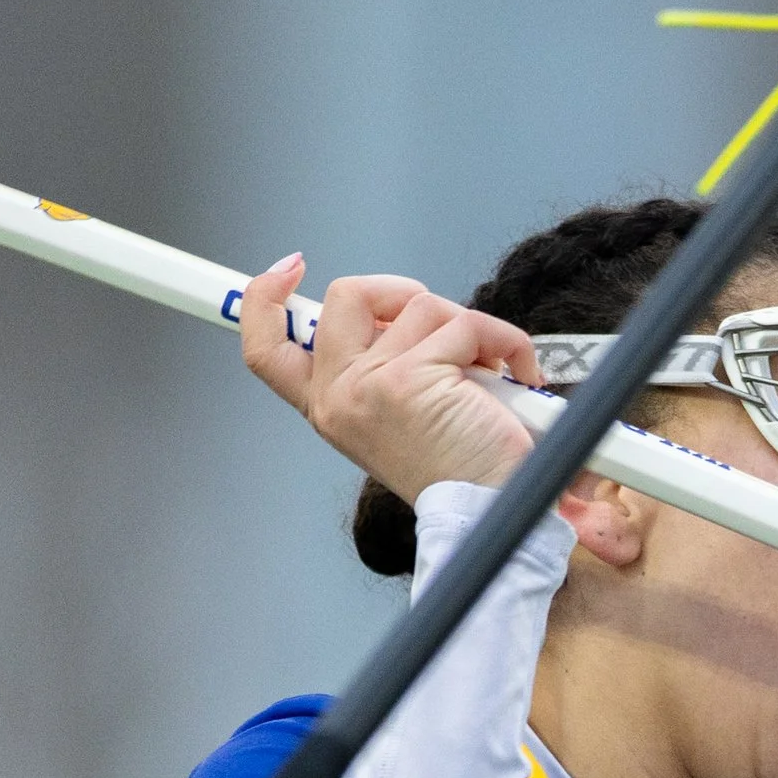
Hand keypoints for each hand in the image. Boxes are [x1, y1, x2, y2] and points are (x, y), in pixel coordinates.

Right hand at [239, 257, 539, 503]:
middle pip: (346, 295)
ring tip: (485, 372)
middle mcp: (338, 396)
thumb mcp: (398, 414)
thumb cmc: (457, 466)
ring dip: (467, 328)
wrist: (487, 509)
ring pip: (419, 305)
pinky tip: (513, 374)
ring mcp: (367, 385)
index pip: (264, 350)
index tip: (290, 268)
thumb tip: (394, 314)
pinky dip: (501, 341)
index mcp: (327, 407)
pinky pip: (464, 324)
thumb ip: (378, 364)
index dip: (263, 299)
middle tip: (440, 326)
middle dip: (403, 293)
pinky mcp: (409, 377)